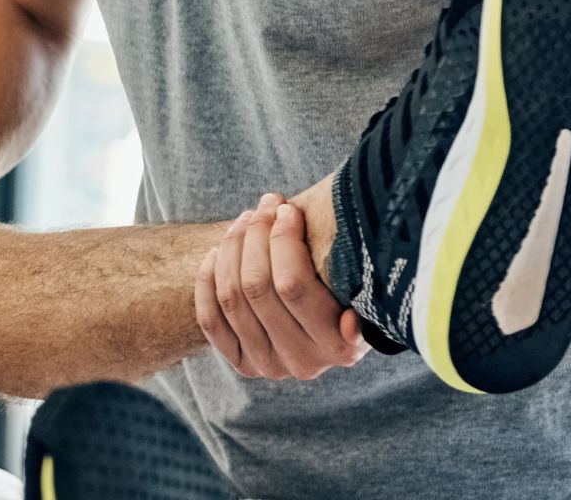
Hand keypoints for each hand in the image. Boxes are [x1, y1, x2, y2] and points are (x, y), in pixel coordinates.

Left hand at [194, 193, 367, 381]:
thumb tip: (351, 323)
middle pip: (255, 286)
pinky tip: (217, 251)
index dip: (282, 238)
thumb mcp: (362, 282)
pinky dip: (208, 279)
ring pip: (230, 297)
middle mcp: (304, 363)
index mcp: (341, 347)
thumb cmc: (347, 285)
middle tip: (264, 205)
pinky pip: (210, 319)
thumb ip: (357, 281)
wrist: (325, 323)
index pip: (291, 284)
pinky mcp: (242, 363)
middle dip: (256, 234)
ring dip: (231, 248)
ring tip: (246, 219)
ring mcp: (268, 366)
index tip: (287, 208)